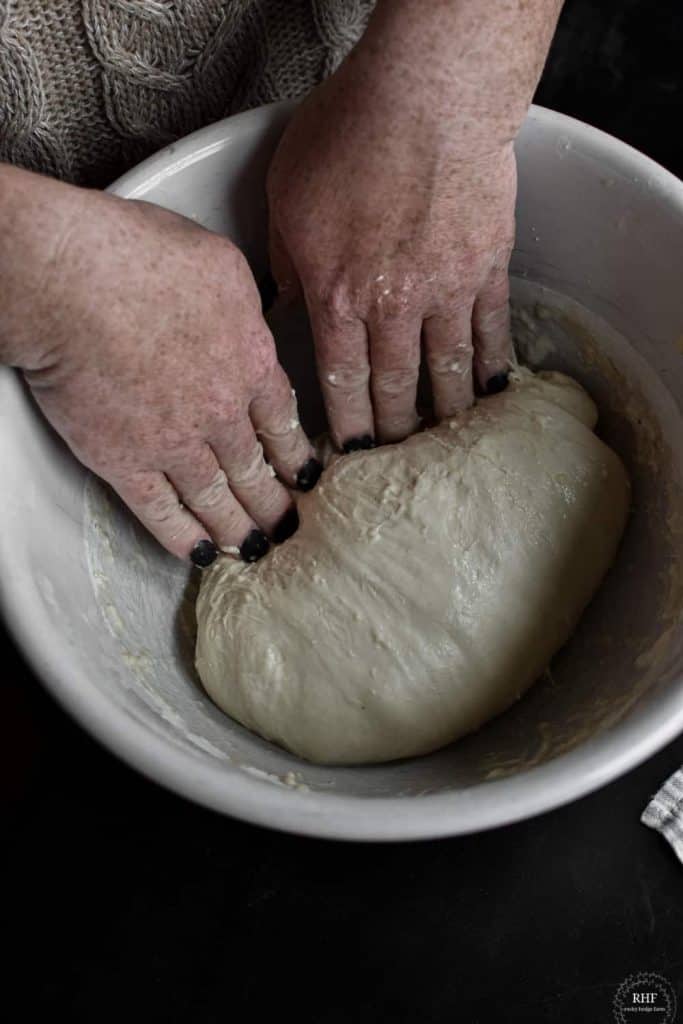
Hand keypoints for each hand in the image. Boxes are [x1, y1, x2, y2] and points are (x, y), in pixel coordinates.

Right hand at [8, 186, 319, 563]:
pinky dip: (183, 538)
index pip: (283, 422)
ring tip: (256, 550)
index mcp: (250, 362)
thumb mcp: (221, 265)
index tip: (306, 476)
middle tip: (289, 527)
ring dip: (240, 530)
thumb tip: (251, 320)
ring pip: (218, 500)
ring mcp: (175, 444)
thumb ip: (245, 305)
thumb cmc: (138, 256)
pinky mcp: (125, 462)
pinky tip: (199, 554)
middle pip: (258, 470)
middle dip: (277, 504)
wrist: (73, 281)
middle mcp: (222, 414)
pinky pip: (161, 513)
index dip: (296, 455)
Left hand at [267, 58, 515, 449]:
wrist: (427, 96)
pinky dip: (493, 365)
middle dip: (393, 432)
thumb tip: (285, 307)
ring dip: (444, 413)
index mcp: (338, 297)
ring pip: (446, 371)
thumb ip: (286, 262)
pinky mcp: (488, 267)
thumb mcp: (288, 197)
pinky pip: (491, 330)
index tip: (350, 456)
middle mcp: (393, 308)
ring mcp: (447, 290)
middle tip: (395, 462)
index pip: (341, 382)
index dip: (346, 427)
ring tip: (445, 441)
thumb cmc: (350, 135)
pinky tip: (493, 390)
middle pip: (394, 388)